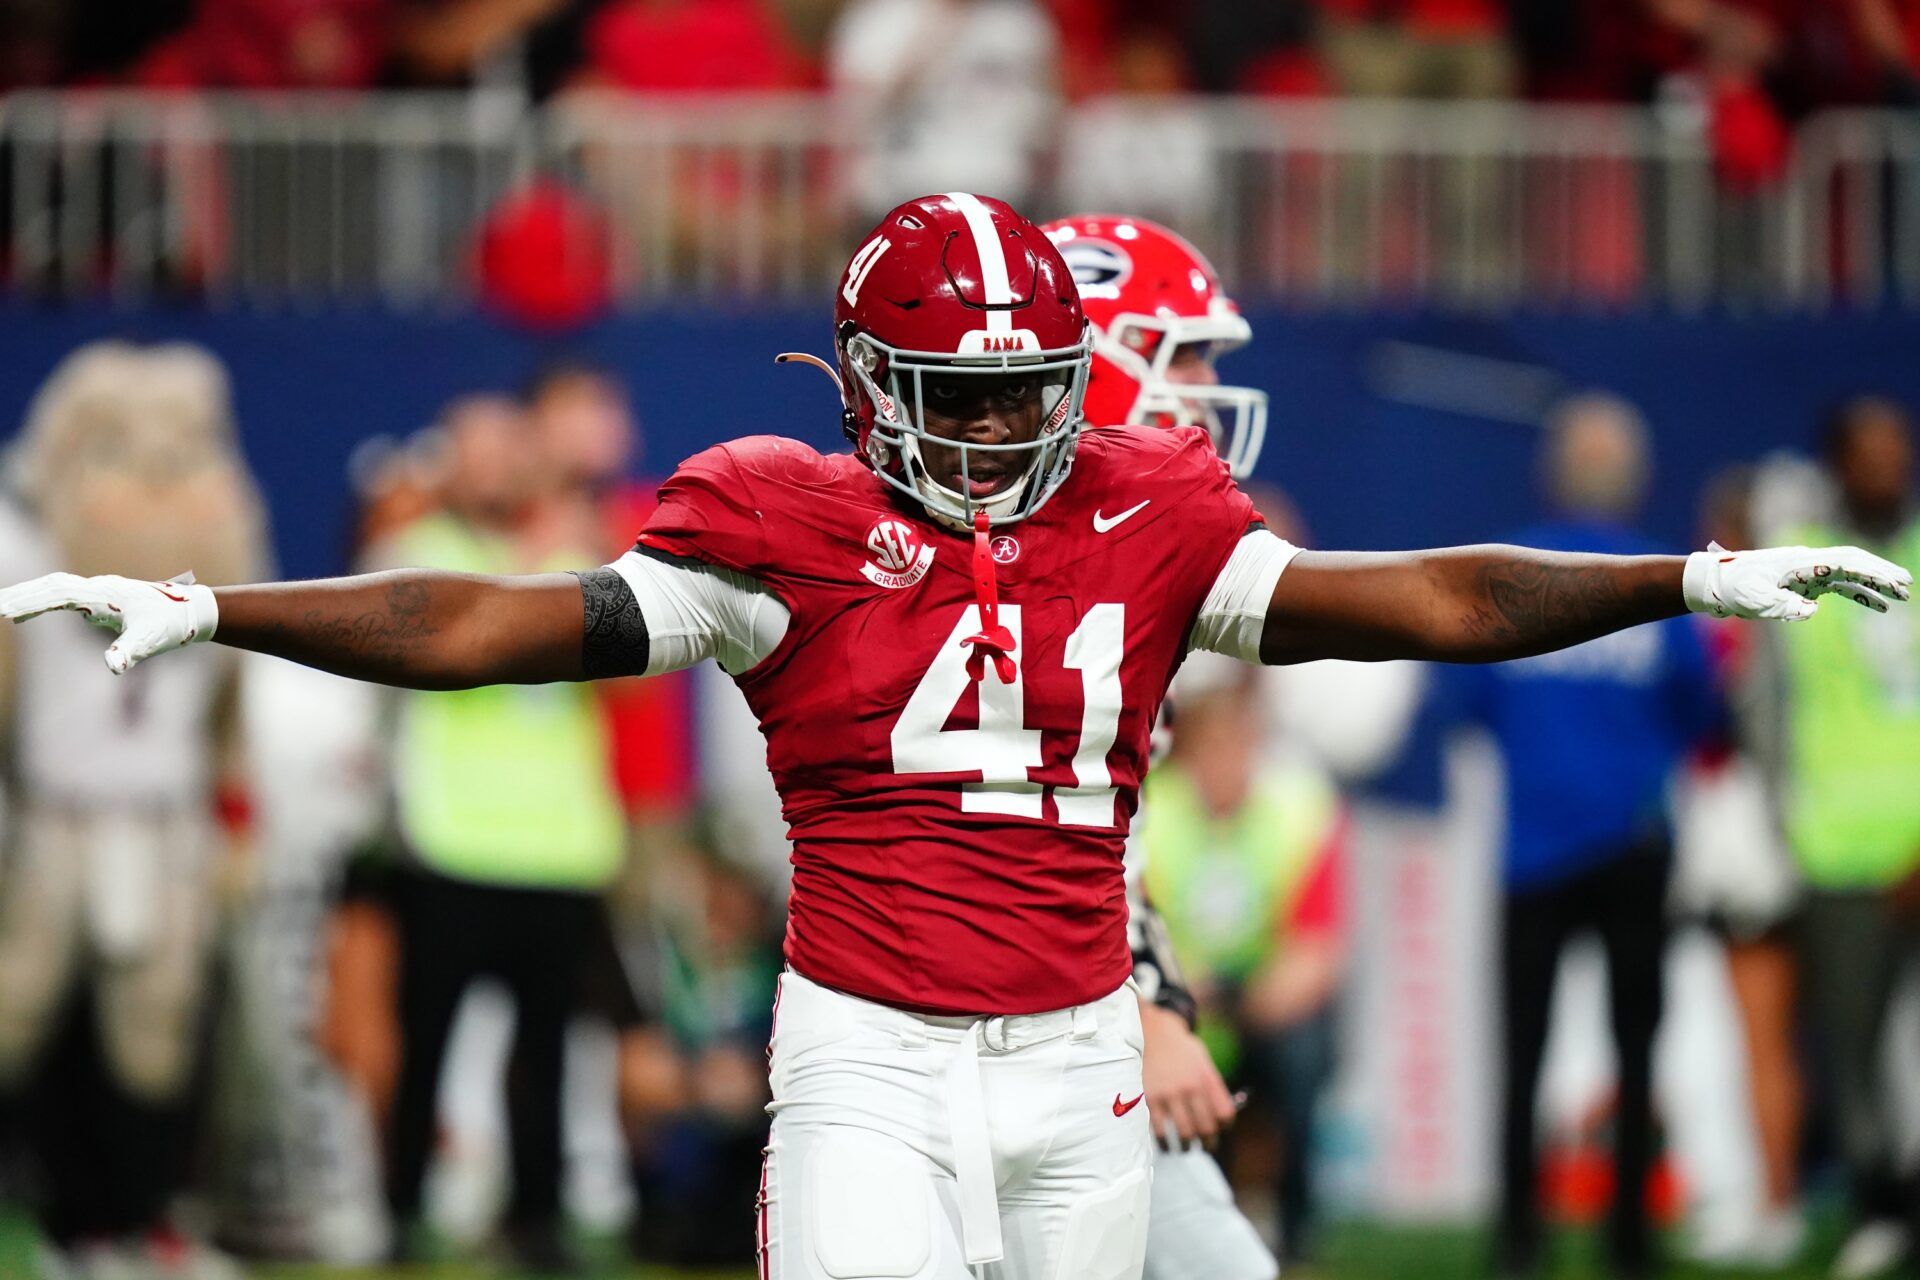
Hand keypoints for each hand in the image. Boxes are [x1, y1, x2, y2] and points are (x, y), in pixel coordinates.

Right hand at [0, 572, 216, 673]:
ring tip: (4, 610)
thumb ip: (130, 652)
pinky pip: (65, 594)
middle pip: (51, 585)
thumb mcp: (151, 641)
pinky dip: (43, 601)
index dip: (31, 601)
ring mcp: (101, 591)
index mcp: (105, 594)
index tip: (6, 611)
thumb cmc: (172, 625)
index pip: (58, 593)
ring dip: (30, 595)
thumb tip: (113, 666)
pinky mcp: (104, 598)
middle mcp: (100, 587)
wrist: (193, 610)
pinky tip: (30, 614)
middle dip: (22, 595)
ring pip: (57, 586)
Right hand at [1139, 1001, 1237, 1151]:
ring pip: (1184, 1133)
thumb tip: (1220, 1118)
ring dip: (1187, 1147)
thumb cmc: (1179, 1048)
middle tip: (1206, 1146)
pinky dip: (1164, 1142)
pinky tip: (1166, 1145)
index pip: (1225, 1114)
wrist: (1149, 1031)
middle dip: (1208, 1143)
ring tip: (1186, 1149)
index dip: (1224, 1126)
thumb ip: (1211, 1086)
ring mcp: (1169, 1094)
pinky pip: (1160, 1130)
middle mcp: (1191, 1088)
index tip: (1219, 1130)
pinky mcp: (1150, 1099)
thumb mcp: (1202, 1060)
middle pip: (1206, 1128)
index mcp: (1206, 1078)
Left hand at [1683, 542, 1910, 620]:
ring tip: (1901, 596)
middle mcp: (1808, 563)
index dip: (1870, 570)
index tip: (1893, 580)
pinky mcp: (1804, 583)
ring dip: (1875, 583)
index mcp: (1800, 562)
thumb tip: (1812, 610)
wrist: (1714, 583)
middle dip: (1881, 572)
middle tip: (1907, 585)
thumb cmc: (1732, 589)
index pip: (1844, 562)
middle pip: (1853, 562)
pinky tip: (1878, 606)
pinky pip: (1840, 586)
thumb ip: (1781, 605)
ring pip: (1850, 574)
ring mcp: (1807, 571)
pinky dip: (1860, 594)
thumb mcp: (1753, 600)